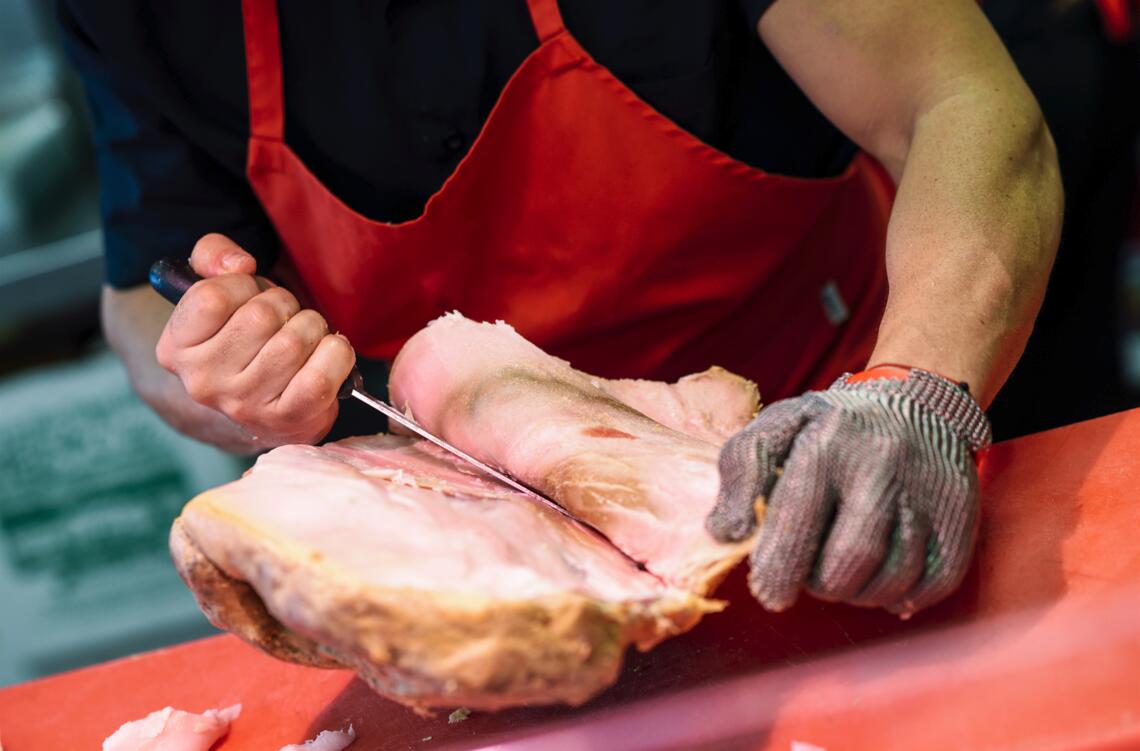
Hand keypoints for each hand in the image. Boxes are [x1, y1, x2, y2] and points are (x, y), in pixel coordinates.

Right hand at [155, 234, 354, 447]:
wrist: (267, 407)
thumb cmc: (246, 338)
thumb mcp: (218, 288)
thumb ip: (213, 255)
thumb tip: (240, 264)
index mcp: (177, 348)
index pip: (212, 296)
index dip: (243, 285)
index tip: (249, 297)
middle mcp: (203, 381)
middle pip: (261, 315)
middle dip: (284, 305)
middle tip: (283, 320)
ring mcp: (244, 404)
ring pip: (295, 341)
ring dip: (312, 327)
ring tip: (303, 338)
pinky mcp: (286, 419)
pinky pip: (321, 375)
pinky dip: (336, 354)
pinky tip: (326, 355)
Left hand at [707, 366, 990, 616]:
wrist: (916, 400)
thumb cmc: (831, 425)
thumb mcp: (776, 427)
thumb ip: (741, 472)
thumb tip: (722, 532)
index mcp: (825, 445)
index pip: (797, 522)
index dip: (778, 569)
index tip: (769, 593)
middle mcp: (880, 467)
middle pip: (847, 563)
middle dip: (819, 586)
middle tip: (810, 579)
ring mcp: (926, 492)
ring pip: (890, 580)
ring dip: (858, 594)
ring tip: (842, 575)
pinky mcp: (961, 515)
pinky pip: (935, 583)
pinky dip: (904, 597)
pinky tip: (883, 583)